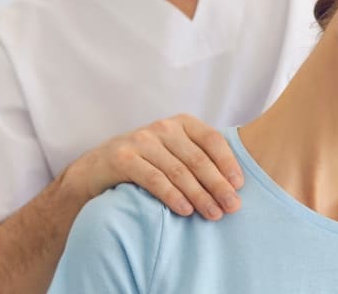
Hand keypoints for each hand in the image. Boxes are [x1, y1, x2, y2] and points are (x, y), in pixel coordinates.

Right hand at [62, 114, 243, 220]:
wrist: (97, 168)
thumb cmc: (147, 163)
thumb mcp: (175, 153)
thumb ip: (200, 159)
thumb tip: (236, 185)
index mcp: (181, 123)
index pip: (211, 140)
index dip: (228, 162)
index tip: (239, 186)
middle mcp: (162, 127)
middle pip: (197, 159)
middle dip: (218, 185)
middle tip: (232, 207)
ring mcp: (141, 141)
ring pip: (178, 171)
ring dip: (199, 195)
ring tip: (213, 214)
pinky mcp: (123, 158)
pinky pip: (154, 179)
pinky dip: (172, 196)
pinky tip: (185, 210)